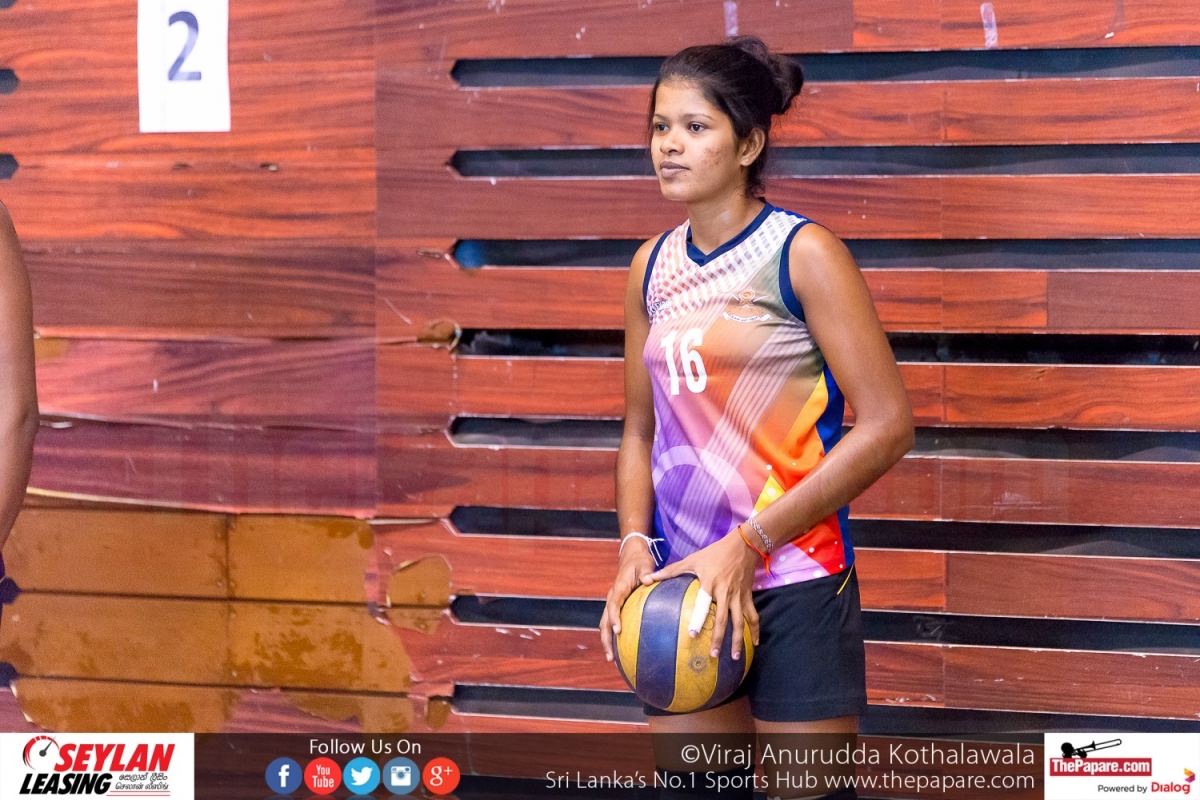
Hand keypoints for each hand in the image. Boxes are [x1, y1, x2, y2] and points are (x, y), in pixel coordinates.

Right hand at [600, 538, 658, 662]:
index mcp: (619, 588)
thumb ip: (647, 573)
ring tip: (612, 659)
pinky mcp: (616, 606)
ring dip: (607, 641)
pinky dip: (613, 636)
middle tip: (611, 657)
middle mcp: (612, 597)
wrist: (631, 556)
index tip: (617, 631)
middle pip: (604, 621)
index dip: (614, 618)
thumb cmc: (640, 561)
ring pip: (605, 624)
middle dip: (606, 639)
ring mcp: (612, 602)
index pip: (613, 605)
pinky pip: (611, 622)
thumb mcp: (645, 564)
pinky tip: (621, 649)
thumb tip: (648, 581)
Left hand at [643, 529, 760, 660]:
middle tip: (713, 655)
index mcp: (710, 583)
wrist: (744, 545)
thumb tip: (649, 579)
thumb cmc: (715, 553)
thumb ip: (671, 570)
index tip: (693, 635)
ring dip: (738, 640)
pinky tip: (755, 643)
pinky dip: (755, 629)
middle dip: (719, 638)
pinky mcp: (748, 596)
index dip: (698, 620)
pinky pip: (753, 616)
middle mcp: (726, 592)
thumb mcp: (692, 559)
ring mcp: (739, 596)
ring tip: (735, 657)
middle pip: (723, 619)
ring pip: (740, 622)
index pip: (703, 605)